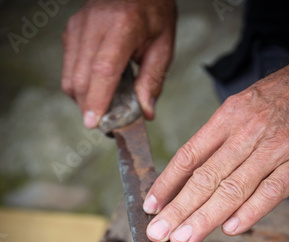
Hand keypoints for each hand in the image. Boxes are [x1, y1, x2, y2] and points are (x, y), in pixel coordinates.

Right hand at [62, 0, 175, 126]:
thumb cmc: (153, 13)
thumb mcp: (163, 45)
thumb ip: (153, 80)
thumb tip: (145, 112)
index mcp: (124, 25)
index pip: (104, 70)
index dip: (97, 99)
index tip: (93, 122)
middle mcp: (95, 23)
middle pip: (82, 78)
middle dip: (89, 107)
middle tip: (104, 124)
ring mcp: (79, 26)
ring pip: (70, 76)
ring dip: (83, 99)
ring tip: (101, 107)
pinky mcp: (70, 30)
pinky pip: (68, 68)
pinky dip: (79, 85)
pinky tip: (96, 87)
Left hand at [144, 38, 288, 241]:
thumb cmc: (283, 96)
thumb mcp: (244, 107)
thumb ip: (219, 141)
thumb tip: (190, 177)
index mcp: (229, 117)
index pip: (189, 155)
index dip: (166, 184)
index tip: (150, 206)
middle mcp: (248, 132)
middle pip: (206, 176)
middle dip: (179, 208)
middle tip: (158, 232)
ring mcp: (276, 147)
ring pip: (234, 188)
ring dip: (205, 217)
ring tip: (183, 239)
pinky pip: (273, 191)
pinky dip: (251, 212)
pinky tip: (230, 229)